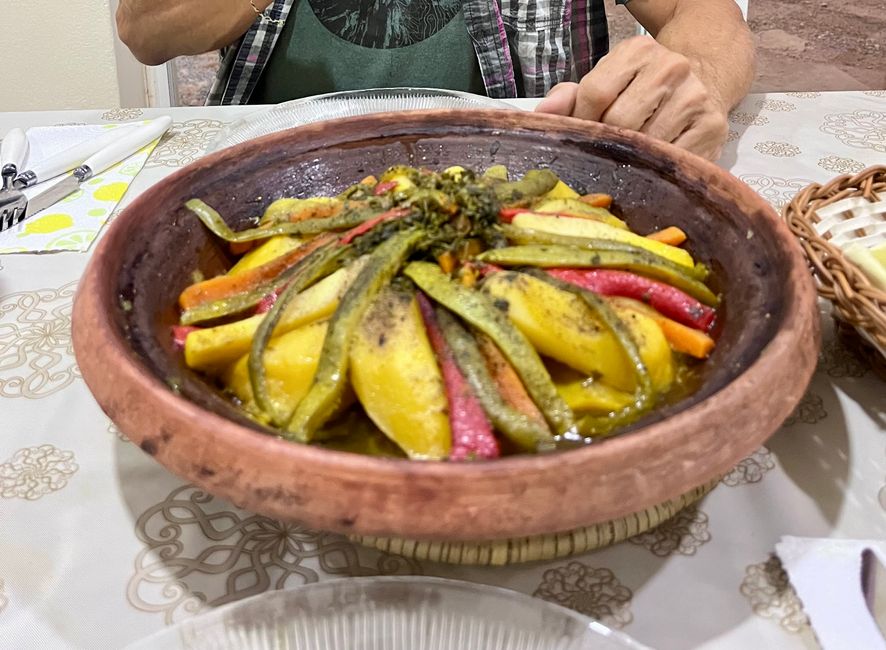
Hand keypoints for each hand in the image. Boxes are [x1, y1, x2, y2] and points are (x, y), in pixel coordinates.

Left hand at [536, 36, 728, 160]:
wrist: (702, 84)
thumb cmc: (641, 90)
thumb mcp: (606, 82)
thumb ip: (570, 97)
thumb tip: (543, 114)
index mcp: (637, 51)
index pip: (596, 92)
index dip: (583, 122)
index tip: (585, 135)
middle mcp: (671, 67)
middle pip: (621, 122)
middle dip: (608, 142)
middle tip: (608, 151)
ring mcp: (695, 97)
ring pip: (648, 144)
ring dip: (633, 158)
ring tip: (632, 156)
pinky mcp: (712, 127)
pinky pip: (673, 160)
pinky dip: (659, 168)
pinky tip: (655, 163)